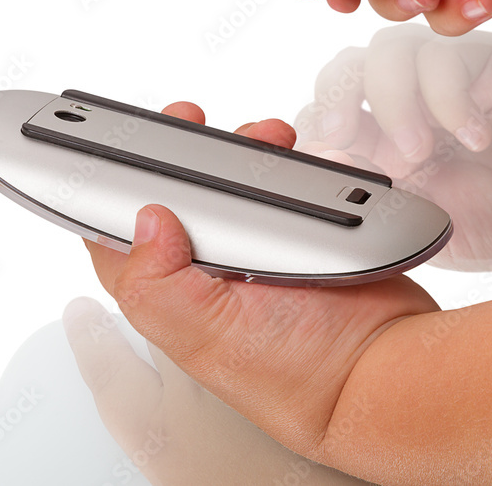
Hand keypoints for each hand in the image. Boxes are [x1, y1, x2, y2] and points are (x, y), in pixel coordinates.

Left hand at [82, 102, 439, 479]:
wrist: (381, 367)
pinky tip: (292, 154)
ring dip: (238, 152)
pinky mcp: (295, 235)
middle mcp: (207, 270)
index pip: (116, 234)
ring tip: (262, 136)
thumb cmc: (294, 372)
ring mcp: (253, 250)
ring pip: (230, 184)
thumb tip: (146, 220)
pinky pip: (280, 185)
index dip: (110, 187)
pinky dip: (283, 164)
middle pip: (176, 195)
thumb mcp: (209, 335)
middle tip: (190, 121)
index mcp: (171, 293)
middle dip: (181, 153)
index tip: (122, 146)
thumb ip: (160, 286)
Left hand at [294, 24, 491, 272]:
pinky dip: (447, 97)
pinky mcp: (485, 60)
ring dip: (391, 102)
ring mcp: (443, 77)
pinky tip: (476, 136)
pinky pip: (442, 57)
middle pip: (341, 70)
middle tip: (341, 136)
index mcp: (377, 140)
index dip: (309, 128)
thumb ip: (370, 195)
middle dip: (332, 98)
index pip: (321, 112)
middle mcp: (404, 103)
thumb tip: (318, 161)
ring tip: (419, 152)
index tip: (317, 160)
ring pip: (384, 52)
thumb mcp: (421, 222)